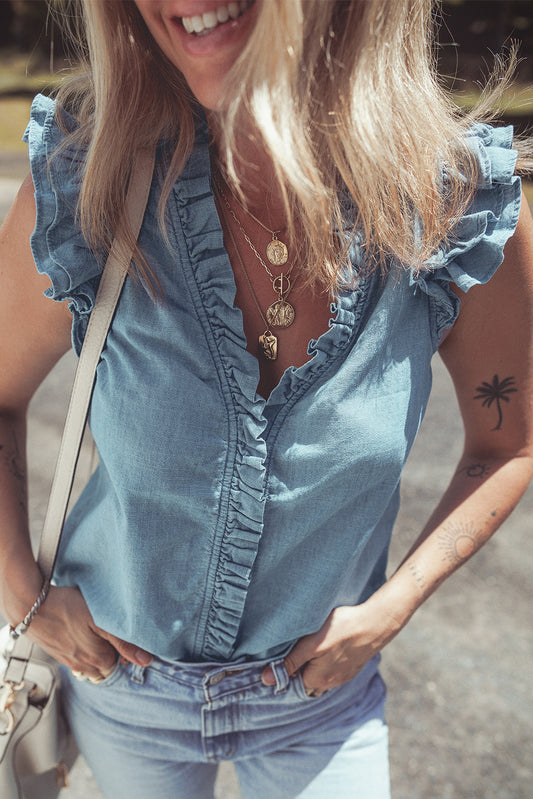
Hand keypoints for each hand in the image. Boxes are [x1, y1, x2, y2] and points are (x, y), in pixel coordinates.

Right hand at [26, 586, 151, 681]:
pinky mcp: (56, 654)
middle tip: (113, 636)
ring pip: (90, 667)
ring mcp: (67, 661)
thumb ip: (123, 641)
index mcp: (97, 659)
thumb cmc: (67, 607)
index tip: (124, 636)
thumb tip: (146, 661)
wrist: (30, 606)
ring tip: (98, 636)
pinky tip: (82, 635)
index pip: (120, 665)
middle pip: (105, 670)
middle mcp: (83, 665)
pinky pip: (76, 661)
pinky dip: (83, 653)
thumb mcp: (100, 621)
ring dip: (98, 656)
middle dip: (113, 657)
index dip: (126, 652)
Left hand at [261, 599, 403, 695]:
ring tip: (312, 646)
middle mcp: (330, 683)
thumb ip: (289, 662)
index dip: (284, 669)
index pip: (292, 682)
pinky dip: (327, 662)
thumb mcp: (310, 644)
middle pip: (306, 681)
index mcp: (317, 680)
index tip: (282, 653)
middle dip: (299, 669)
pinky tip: (329, 646)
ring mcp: (343, 676)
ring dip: (314, 665)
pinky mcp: (352, 666)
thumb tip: (266, 680)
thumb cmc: (342, 630)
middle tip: (297, 647)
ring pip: (321, 675)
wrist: (376, 623)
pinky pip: (333, 669)